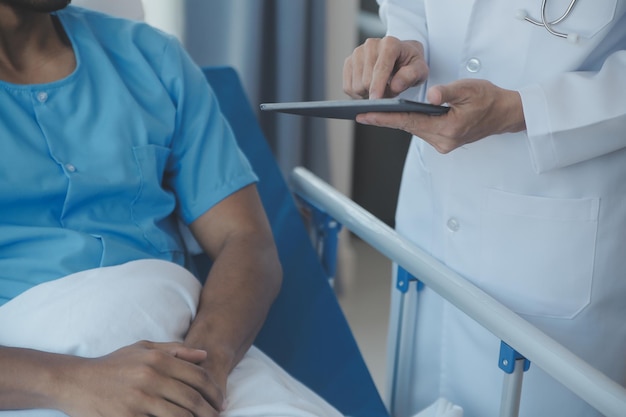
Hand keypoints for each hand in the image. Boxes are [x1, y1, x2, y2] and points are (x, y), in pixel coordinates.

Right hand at [56, 341, 224, 416]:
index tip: (222, 402)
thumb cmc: (112, 365)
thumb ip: (175, 350)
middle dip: (210, 411)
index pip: (198, 377)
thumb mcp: (143, 348)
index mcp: (157, 359)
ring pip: (180, 416)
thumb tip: (204, 355)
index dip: (215, 391)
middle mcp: (151, 378)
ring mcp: (139, 400)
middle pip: (193, 399)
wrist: (75, 381)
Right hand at [343, 36, 428, 98]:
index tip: (375, 100)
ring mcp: (357, 52)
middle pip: (366, 80)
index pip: (381, 68)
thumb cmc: (411, 64)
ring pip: (356, 86)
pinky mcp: (348, 62)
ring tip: (381, 90)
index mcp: (390, 44)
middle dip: (377, 93)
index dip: (378, 86)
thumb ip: (411, 76)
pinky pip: (348, 87)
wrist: (401, 56)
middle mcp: (370, 45)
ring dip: (368, 94)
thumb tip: (395, 86)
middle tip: (389, 93)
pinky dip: (358, 94)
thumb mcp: (420, 70)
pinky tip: (369, 90)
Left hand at [356, 79, 526, 152]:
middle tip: (359, 114)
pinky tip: (395, 114)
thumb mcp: (470, 89)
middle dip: (384, 120)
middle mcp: (443, 141)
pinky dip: (408, 122)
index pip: (409, 122)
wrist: (504, 114)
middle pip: (407, 127)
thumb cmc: (488, 98)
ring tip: (371, 113)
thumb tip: (431, 96)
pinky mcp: (443, 142)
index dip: (384, 118)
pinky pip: (420, 130)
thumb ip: (448, 91)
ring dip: (395, 121)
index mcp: (448, 129)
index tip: (364, 116)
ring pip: (413, 129)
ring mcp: (443, 144)